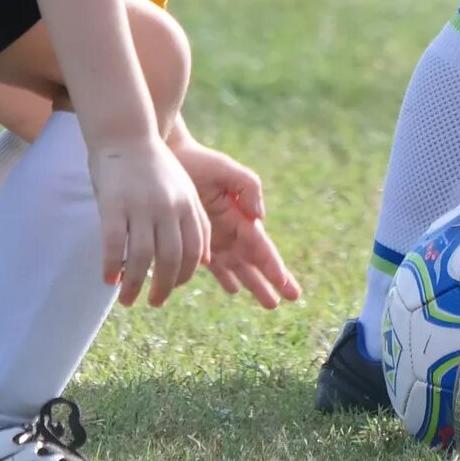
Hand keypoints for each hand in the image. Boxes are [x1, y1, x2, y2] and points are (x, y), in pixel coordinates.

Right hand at [88, 131, 209, 307]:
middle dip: (164, 288)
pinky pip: (115, 244)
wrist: (125, 133)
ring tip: (127, 300)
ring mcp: (140, 206)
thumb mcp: (184, 189)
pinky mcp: (113, 204)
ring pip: (142, 258)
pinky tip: (108, 280)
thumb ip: (196, 221)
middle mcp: (167, 208)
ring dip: (134, 286)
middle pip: (171, 260)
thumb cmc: (153, 166)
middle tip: (154, 302)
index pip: (194, 251)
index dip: (184, 275)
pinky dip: (112, 266)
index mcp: (188, 205)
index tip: (173, 287)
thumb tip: (206, 260)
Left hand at [170, 132, 301, 310]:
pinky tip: (234, 288)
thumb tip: (260, 217)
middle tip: (289, 299)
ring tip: (270, 302)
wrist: (170, 158)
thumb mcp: (227, 170)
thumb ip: (249, 188)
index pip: (261, 247)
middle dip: (272, 280)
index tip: (285, 284)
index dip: (273, 266)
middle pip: (255, 262)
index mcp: (241, 216)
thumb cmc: (200, 162)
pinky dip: (225, 277)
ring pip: (239, 268)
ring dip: (254, 284)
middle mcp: (231, 229)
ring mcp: (216, 236)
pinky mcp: (197, 239)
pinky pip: (214, 265)